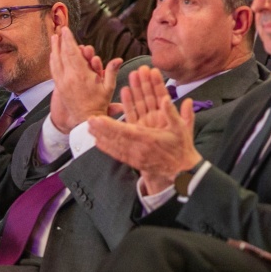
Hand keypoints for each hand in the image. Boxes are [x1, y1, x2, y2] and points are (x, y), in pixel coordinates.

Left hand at [47, 26, 121, 133]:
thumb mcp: (108, 87)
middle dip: (60, 41)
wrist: (85, 119)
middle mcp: (69, 77)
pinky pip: (54, 70)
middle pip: (62, 54)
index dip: (68, 40)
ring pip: (55, 61)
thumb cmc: (98, 104)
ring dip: (54, 49)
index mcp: (81, 75)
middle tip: (58, 31)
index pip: (72, 52)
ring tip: (53, 39)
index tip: (66, 30)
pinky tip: (53, 55)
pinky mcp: (59, 87)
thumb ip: (111, 71)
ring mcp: (62, 82)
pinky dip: (53, 60)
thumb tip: (118, 59)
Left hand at [89, 67, 201, 193]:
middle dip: (101, 129)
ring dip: (101, 137)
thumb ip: (172, 113)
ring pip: (115, 146)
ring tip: (89, 129)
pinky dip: (107, 149)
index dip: (110, 125)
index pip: (125, 131)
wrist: (181, 172)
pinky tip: (98, 143)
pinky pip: (118, 155)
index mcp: (149, 139)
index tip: (98, 119)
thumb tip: (166, 99)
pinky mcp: (135, 163)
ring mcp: (136, 157)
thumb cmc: (181, 148)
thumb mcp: (181, 129)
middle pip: (116, 138)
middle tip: (88, 121)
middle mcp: (139, 149)